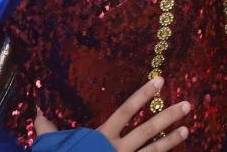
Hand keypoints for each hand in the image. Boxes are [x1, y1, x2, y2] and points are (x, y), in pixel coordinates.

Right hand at [32, 76, 191, 149]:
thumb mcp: (52, 146)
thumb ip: (48, 128)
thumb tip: (38, 110)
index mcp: (101, 137)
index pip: (125, 111)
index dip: (143, 95)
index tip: (160, 81)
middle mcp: (117, 150)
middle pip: (148, 130)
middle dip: (168, 116)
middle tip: (188, 105)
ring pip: (153, 151)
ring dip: (171, 141)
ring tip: (187, 130)